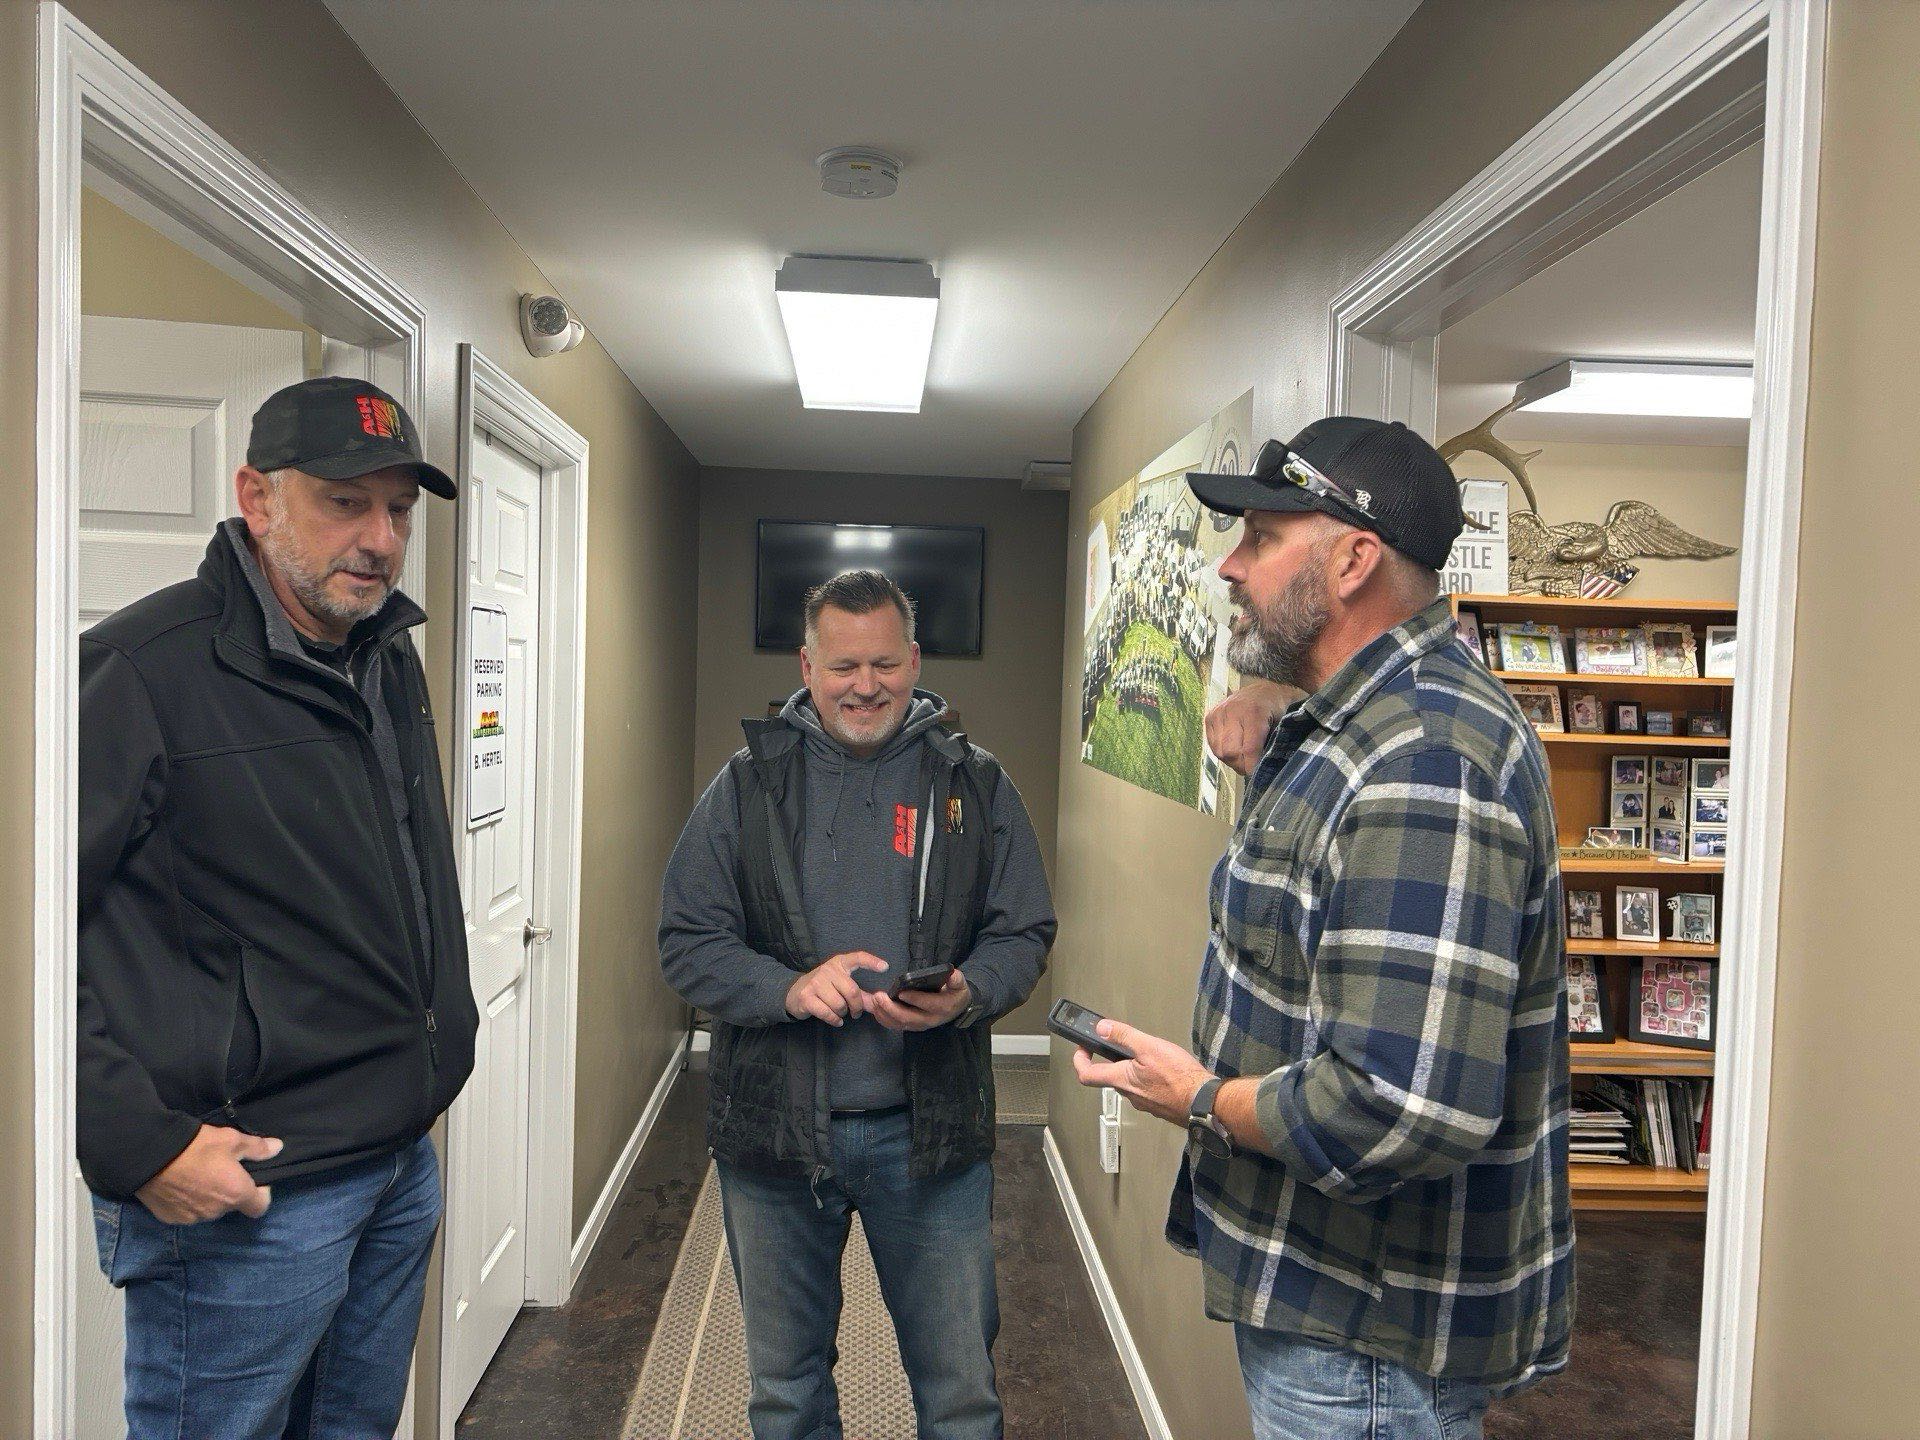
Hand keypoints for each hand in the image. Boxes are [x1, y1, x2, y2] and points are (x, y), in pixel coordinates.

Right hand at [135, 1124, 282, 1223]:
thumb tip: (278, 1149)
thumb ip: (257, 1148)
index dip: (260, 1194)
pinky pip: (187, 1213)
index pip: (260, 1207)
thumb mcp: (231, 1140)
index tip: (253, 1179)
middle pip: (232, 1206)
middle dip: (230, 1191)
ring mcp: (192, 1218)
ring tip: (198, 1176)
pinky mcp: (171, 1219)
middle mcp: (216, 1212)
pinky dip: (188, 1203)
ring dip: (208, 1198)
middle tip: (221, 1170)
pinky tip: (180, 1185)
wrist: (150, 1156)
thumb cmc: (197, 1147)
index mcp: (236, 1194)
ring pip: (209, 1210)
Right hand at [785, 950, 888, 1025]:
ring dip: (843, 1013)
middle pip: (852, 991)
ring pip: (840, 1005)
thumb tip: (878, 1002)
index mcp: (839, 963)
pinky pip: (828, 1013)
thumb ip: (859, 993)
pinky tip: (836, 1020)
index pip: (857, 958)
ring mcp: (815, 983)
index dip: (871, 962)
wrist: (794, 993)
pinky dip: (835, 1020)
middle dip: (857, 1006)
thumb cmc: (823, 988)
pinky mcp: (807, 998)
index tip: (885, 967)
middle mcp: (827, 970)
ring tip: (840, 1012)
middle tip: (856, 1013)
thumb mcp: (840, 984)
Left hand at [866, 968, 971, 1031]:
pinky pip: (896, 1026)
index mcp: (942, 1007)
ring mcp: (920, 1025)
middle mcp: (930, 1020)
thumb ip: (956, 979)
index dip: (914, 999)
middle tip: (878, 996)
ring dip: (884, 1013)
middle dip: (891, 1008)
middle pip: (908, 1017)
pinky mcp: (912, 1026)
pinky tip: (875, 1010)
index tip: (901, 992)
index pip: (927, 1004)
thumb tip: (951, 973)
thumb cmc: (955, 992)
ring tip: (873, 1001)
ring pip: (899, 1023)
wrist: (957, 1007)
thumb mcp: (960, 984)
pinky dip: (884, 1019)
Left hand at [1071, 1019, 1212, 1126]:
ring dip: (1131, 1069)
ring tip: (1143, 1054)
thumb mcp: (1150, 1048)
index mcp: (1122, 1080)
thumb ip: (1124, 1036)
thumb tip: (1102, 1028)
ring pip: (1129, 1083)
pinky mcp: (1158, 1105)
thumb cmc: (1180, 1078)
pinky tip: (1161, 1070)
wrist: (1205, 1103)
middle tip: (1115, 1045)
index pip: (1087, 1075)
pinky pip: (1145, 1090)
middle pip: (1110, 1077)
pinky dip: (1146, 1078)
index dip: (1080, 1060)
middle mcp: (1130, 1094)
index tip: (1082, 1048)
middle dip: (1110, 1060)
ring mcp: (1144, 1102)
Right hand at [1205, 680, 1289, 776]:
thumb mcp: (1283, 724)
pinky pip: (1212, 744)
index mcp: (1254, 712)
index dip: (1252, 766)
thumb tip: (1266, 768)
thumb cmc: (1278, 708)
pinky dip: (1222, 751)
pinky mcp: (1210, 716)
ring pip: (1219, 750)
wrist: (1262, 689)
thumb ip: (1274, 744)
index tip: (1257, 775)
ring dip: (1231, 760)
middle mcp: (1232, 711)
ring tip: (1243, 759)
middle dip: (1241, 765)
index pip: (1249, 749)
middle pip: (1231, 752)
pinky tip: (1233, 749)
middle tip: (1250, 768)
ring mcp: (1219, 713)